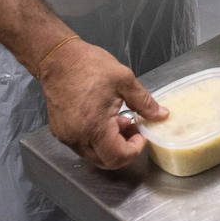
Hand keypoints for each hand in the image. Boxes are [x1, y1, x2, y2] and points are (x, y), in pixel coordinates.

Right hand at [39, 39, 166, 169]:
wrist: (58, 59)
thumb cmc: (88, 65)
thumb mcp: (124, 80)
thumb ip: (144, 102)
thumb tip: (161, 115)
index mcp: (95, 126)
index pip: (118, 157)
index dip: (134, 149)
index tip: (141, 134)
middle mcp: (77, 136)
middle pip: (105, 161)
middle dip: (123, 150)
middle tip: (132, 128)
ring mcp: (66, 136)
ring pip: (93, 155)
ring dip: (109, 145)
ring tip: (117, 120)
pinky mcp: (60, 132)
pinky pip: (81, 146)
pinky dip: (95, 140)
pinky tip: (101, 119)